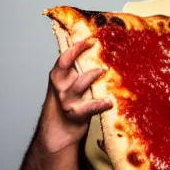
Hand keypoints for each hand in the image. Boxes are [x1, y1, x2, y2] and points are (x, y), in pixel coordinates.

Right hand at [39, 38, 112, 152]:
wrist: (60, 131)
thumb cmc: (71, 101)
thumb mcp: (71, 83)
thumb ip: (79, 69)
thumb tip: (99, 50)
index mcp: (59, 76)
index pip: (64, 57)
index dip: (76, 46)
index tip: (91, 38)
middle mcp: (60, 86)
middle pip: (64, 65)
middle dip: (77, 52)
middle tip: (94, 44)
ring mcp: (67, 100)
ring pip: (78, 85)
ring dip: (91, 75)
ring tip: (103, 70)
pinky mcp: (77, 114)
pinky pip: (89, 108)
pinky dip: (100, 104)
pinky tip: (110, 101)